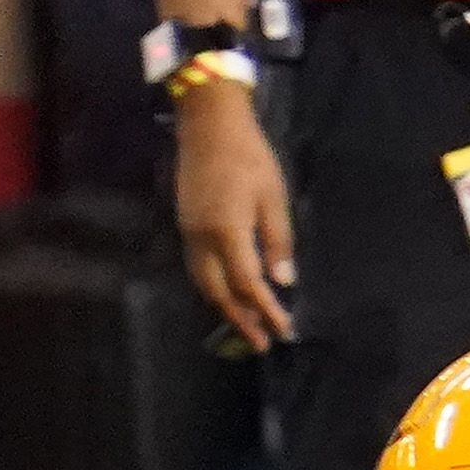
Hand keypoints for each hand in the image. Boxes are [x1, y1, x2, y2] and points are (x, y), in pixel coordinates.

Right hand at [171, 81, 295, 348]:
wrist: (209, 126)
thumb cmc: (250, 157)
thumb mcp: (274, 198)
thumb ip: (278, 242)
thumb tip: (283, 281)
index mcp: (227, 231)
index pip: (248, 284)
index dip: (267, 310)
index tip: (285, 329)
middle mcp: (201, 238)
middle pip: (217, 292)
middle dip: (240, 319)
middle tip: (262, 342)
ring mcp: (188, 232)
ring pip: (202, 282)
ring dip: (224, 306)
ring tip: (247, 325)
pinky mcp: (185, 225)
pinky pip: (197, 267)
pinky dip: (213, 287)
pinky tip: (229, 293)